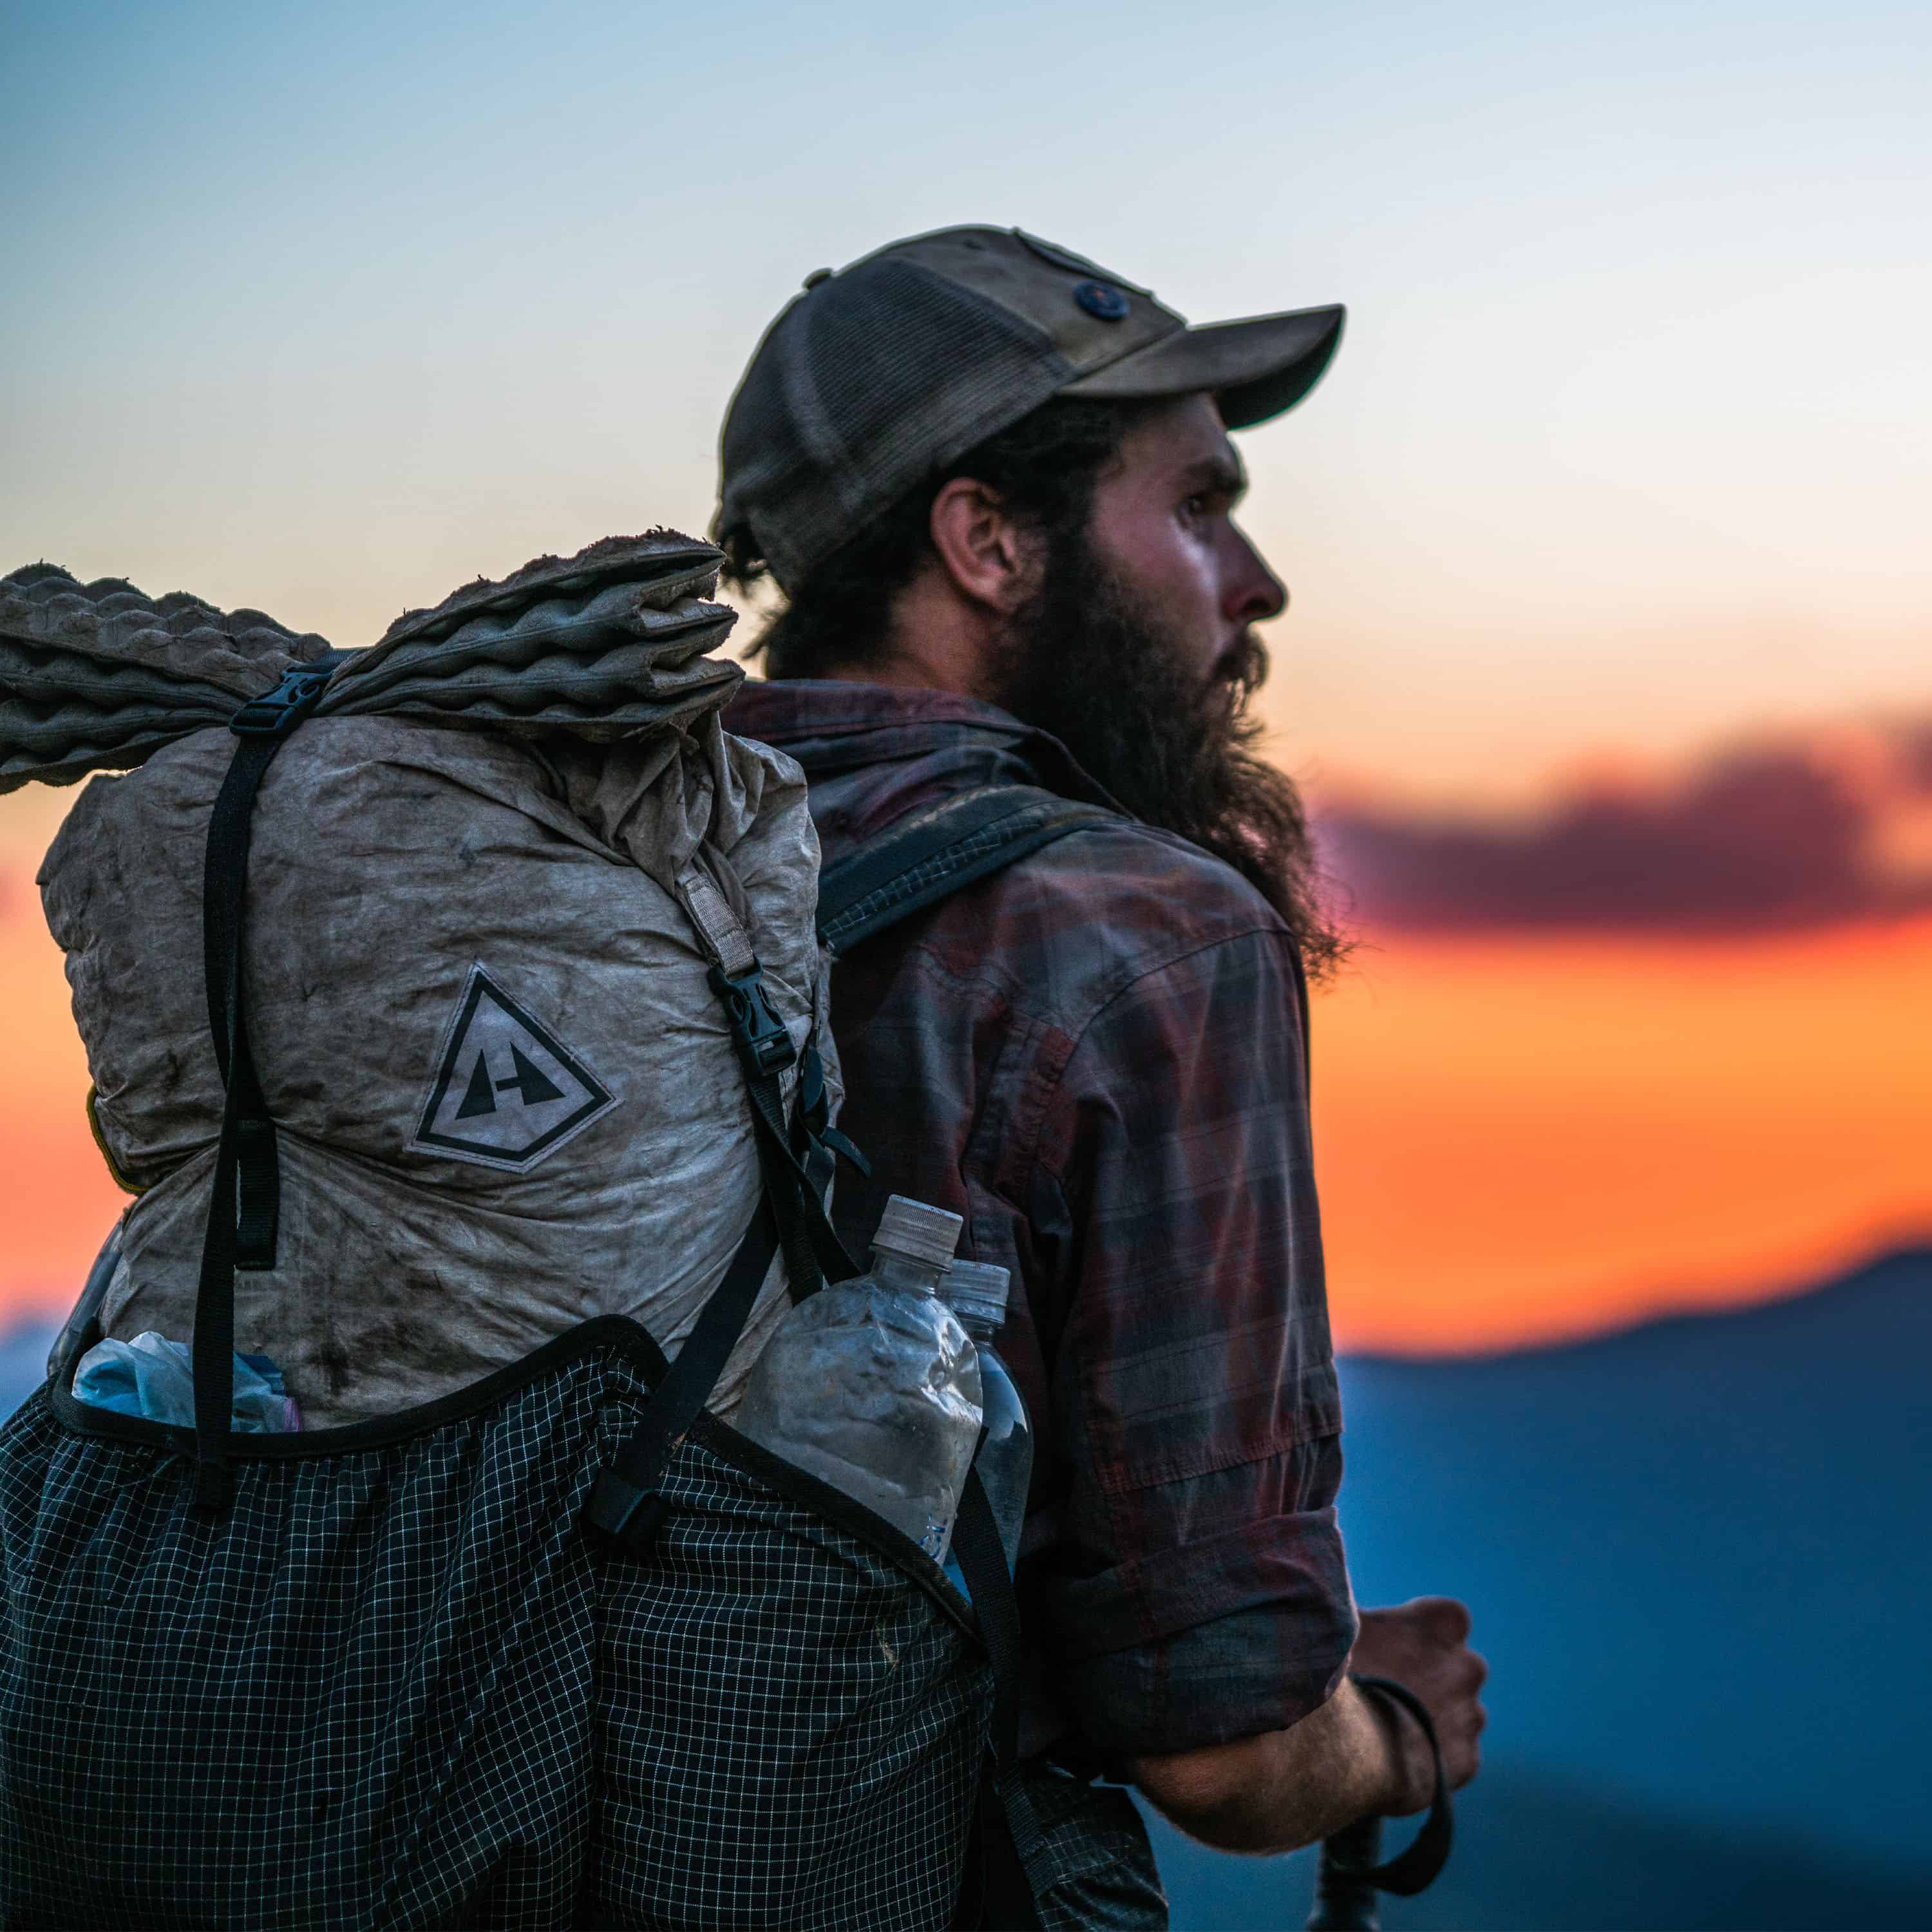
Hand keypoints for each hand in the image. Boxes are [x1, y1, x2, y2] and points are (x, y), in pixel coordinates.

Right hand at [1348, 1597, 1486, 1812]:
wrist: (1344, 1743)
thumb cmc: (1341, 1672)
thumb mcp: (1345, 1622)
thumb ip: (1360, 1613)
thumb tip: (1339, 1599)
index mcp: (1443, 1622)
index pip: (1448, 1618)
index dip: (1421, 1633)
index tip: (1395, 1645)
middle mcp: (1468, 1665)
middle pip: (1456, 1667)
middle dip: (1432, 1677)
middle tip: (1389, 1690)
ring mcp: (1471, 1715)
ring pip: (1459, 1713)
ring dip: (1434, 1718)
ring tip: (1390, 1730)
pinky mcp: (1467, 1759)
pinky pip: (1454, 1755)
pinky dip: (1433, 1756)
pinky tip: (1400, 1759)